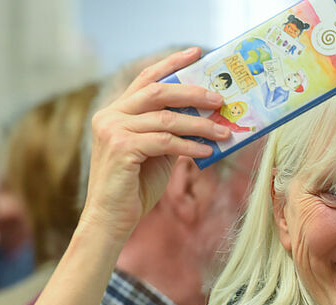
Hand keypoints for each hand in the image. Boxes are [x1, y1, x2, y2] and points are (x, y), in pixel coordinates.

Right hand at [81, 47, 230, 241]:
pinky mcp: (122, 148)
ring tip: (225, 131)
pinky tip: (208, 151)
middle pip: (159, 92)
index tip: (196, 53)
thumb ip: (171, 131)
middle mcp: (110, 116)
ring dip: (201, 125)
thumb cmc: (135, 187)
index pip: (146, 79)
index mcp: (116, 112)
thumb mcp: (157, 152)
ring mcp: (113, 131)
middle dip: (194, 93)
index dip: (172, 64)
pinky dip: (191, 145)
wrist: (111, 219)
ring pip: (167, 118)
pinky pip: (166, 141)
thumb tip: (205, 116)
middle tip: (221, 99)